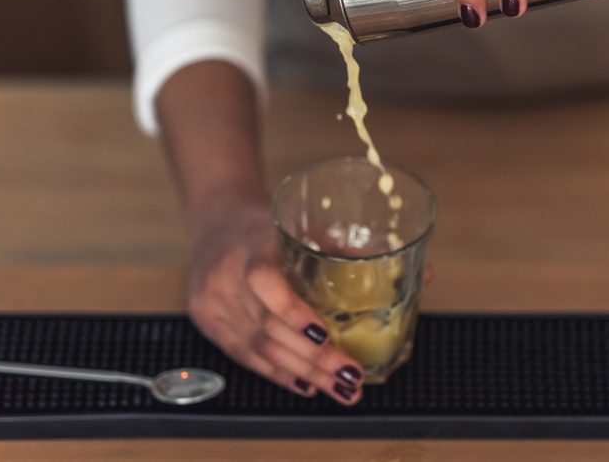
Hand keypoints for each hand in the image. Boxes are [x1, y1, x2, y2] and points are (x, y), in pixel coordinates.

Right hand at [185, 199, 365, 404]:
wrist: (215, 220)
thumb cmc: (265, 224)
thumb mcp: (298, 223)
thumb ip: (338, 244)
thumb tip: (401, 266)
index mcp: (249, 245)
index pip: (264, 281)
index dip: (293, 312)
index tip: (324, 334)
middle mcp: (224, 276)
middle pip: (268, 327)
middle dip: (313, 358)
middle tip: (350, 374)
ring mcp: (211, 303)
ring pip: (258, 349)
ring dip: (302, 373)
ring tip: (338, 387)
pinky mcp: (206, 322)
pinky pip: (244, 356)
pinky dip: (278, 374)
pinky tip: (306, 383)